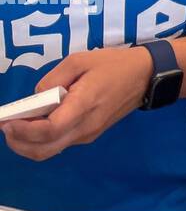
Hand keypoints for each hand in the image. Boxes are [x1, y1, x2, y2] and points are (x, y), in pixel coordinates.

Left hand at [2, 47, 152, 161]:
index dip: (23, 130)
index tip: (7, 121)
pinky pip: (60, 143)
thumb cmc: (114, 64)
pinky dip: (42, 140)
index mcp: (84, 105)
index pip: (49, 130)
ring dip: (28, 144)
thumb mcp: (80, 60)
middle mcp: (85, 126)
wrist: (146, 75)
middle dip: (18, 144)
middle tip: (6, 127)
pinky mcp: (90, 134)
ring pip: (50, 150)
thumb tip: (37, 98)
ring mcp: (88, 134)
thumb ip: (53, 79)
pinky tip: (39, 123)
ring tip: (19, 125)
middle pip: (44, 150)